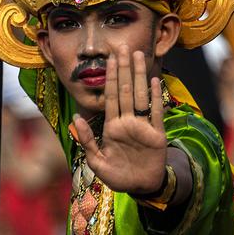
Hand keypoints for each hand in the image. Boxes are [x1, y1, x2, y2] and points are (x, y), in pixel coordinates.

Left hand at [73, 47, 167, 195]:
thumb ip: (87, 141)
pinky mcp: (157, 134)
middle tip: (123, 47)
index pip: (110, 97)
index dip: (110, 78)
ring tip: (139, 56)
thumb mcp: (97, 162)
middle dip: (124, 69)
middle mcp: (127, 122)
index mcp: (112, 127)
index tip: (109, 59)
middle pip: (125, 90)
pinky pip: (156, 112)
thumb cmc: (118, 176)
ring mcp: (143, 127)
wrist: (141, 188)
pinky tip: (154, 80)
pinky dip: (154, 97)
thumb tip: (76, 119)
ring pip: (140, 95)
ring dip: (139, 75)